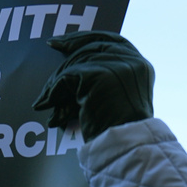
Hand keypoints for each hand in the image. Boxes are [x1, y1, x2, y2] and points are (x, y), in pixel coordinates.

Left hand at [33, 31, 153, 140]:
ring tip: (45, 99)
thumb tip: (72, 68)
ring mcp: (117, 66)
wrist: (126, 149)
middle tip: (49, 50)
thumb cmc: (120, 133)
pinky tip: (48, 106)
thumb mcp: (119, 100)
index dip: (84, 37)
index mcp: (141, 66)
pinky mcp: (99, 76)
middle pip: (90, 47)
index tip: (62, 41)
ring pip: (76, 62)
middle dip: (67, 54)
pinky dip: (55, 92)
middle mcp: (132, 62)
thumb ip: (106, 79)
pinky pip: (67, 77)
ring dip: (56, 82)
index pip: (110, 40)